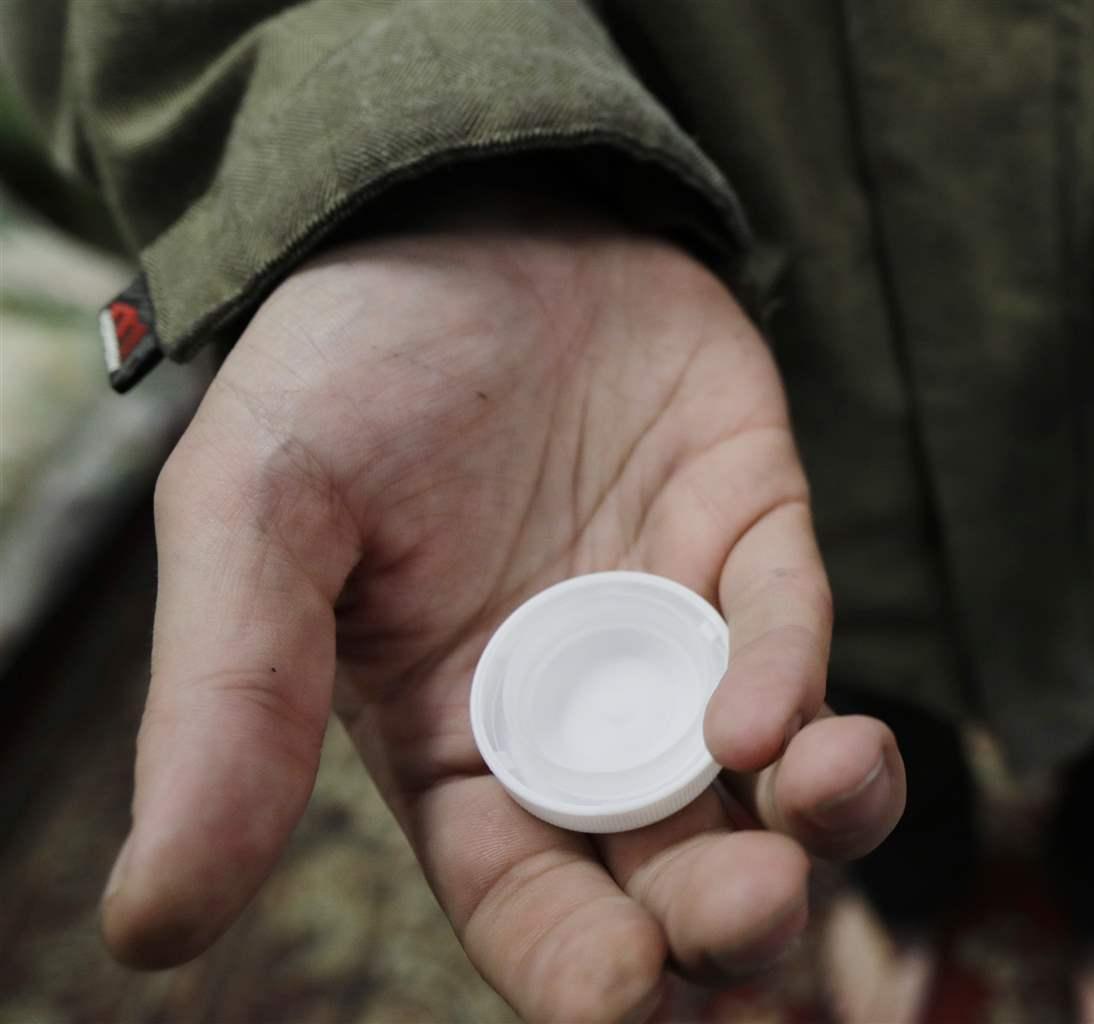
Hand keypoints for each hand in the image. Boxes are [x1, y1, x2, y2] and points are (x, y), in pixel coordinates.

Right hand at [103, 192, 905, 1020]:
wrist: (449, 205)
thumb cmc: (342, 368)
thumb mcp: (254, 518)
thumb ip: (230, 706)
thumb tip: (151, 921)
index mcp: (461, 745)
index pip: (527, 899)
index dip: (576, 966)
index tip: (613, 999)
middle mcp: (587, 712)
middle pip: (673, 866)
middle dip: (720, 917)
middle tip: (747, 924)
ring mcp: (683, 626)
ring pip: (771, 776)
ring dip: (813, 825)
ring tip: (805, 836)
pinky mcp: (754, 532)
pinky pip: (790, 626)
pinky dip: (791, 676)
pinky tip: (771, 714)